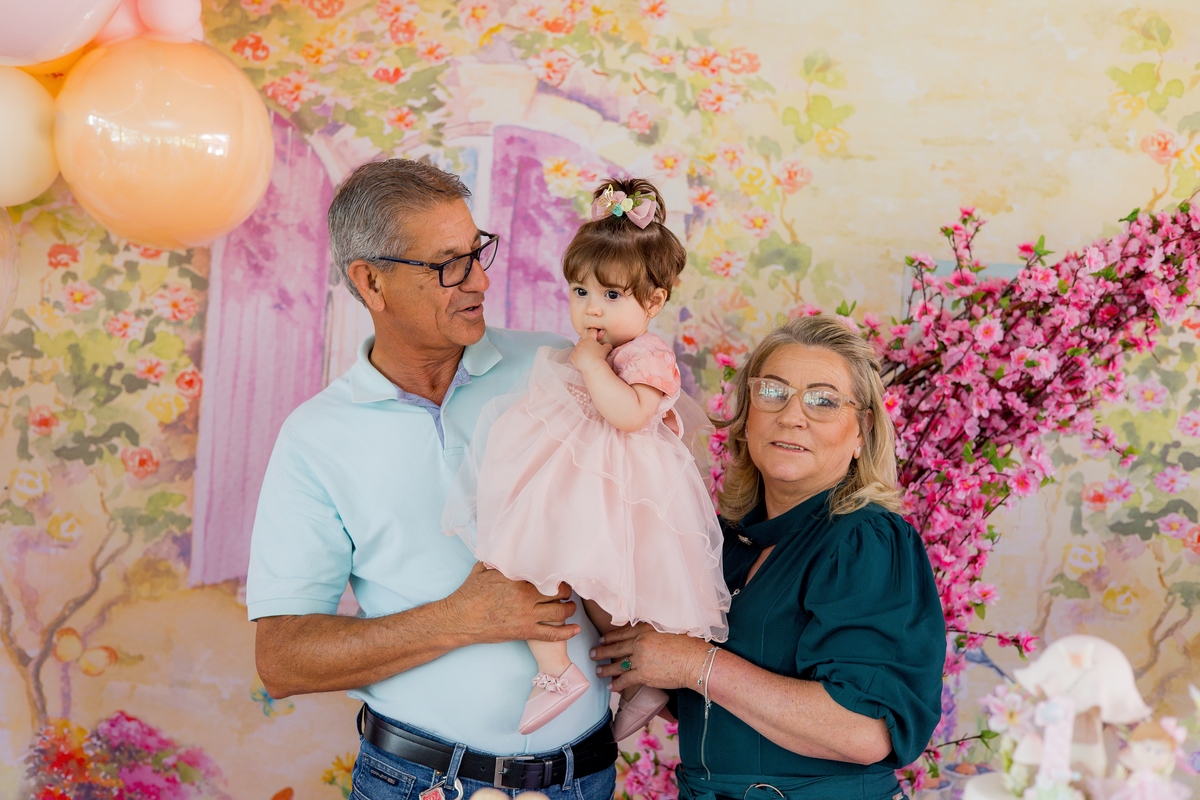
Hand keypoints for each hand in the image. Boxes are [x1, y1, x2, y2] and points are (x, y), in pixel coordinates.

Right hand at [444, 563, 579, 644]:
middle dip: (567, 592)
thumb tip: (504, 547)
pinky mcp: (525, 631)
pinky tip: (575, 630)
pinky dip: (567, 633)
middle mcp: (527, 595)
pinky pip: (552, 634)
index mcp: (519, 577)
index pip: (548, 573)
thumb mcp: (483, 568)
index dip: (558, 574)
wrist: (460, 618)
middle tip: (568, 592)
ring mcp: (527, 614)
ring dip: (569, 610)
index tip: (561, 574)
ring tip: (570, 608)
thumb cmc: (469, 593)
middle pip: (559, 592)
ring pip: (560, 612)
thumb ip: (499, 559)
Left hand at [570, 331, 612, 371]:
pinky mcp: (572, 356)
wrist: (592, 366)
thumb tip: (607, 344)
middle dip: (587, 343)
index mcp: (589, 339)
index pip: (592, 332)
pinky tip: (582, 360)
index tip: (596, 335)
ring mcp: (576, 349)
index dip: (594, 333)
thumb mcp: (607, 349)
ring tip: (586, 355)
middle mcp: (581, 342)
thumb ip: (607, 345)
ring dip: (581, 350)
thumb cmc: (600, 357)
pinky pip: (574, 355)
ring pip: (578, 347)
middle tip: (591, 348)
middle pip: (584, 340)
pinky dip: (577, 357)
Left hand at [590, 623, 709, 692]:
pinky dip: (617, 684)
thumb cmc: (688, 644)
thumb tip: (645, 635)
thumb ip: (653, 632)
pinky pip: (625, 680)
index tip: (602, 640)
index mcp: (645, 629)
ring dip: (605, 668)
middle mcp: (639, 642)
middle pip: (616, 648)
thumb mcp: (668, 629)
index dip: (610, 637)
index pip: (622, 633)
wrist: (695, 660)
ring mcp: (640, 659)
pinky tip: (610, 686)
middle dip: (601, 651)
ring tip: (598, 671)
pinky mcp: (643, 675)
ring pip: (617, 664)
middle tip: (592, 654)